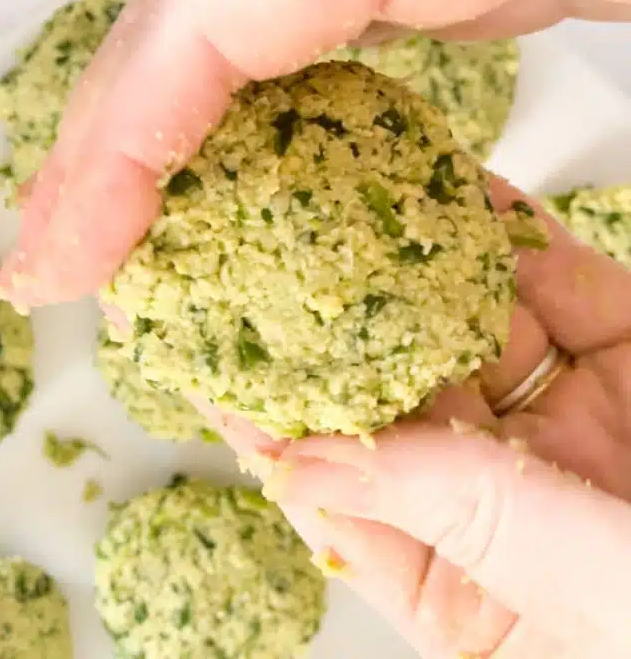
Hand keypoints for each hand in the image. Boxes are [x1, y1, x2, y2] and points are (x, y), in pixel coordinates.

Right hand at [0, 0, 630, 307]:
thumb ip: (614, 54)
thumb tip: (455, 201)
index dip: (120, 137)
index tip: (74, 256)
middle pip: (197, 4)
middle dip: (105, 145)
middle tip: (61, 266)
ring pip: (228, 12)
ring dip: (155, 133)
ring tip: (114, 242)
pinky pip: (298, 22)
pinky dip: (236, 110)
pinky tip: (227, 184)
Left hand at [197, 178, 630, 657]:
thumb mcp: (580, 590)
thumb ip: (448, 509)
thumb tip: (300, 457)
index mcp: (475, 593)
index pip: (346, 496)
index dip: (275, 425)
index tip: (210, 354)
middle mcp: (516, 509)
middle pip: (399, 401)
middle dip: (337, 326)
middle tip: (266, 249)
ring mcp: (583, 432)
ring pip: (475, 334)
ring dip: (417, 271)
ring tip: (347, 202)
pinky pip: (569, 294)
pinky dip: (519, 247)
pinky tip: (463, 200)